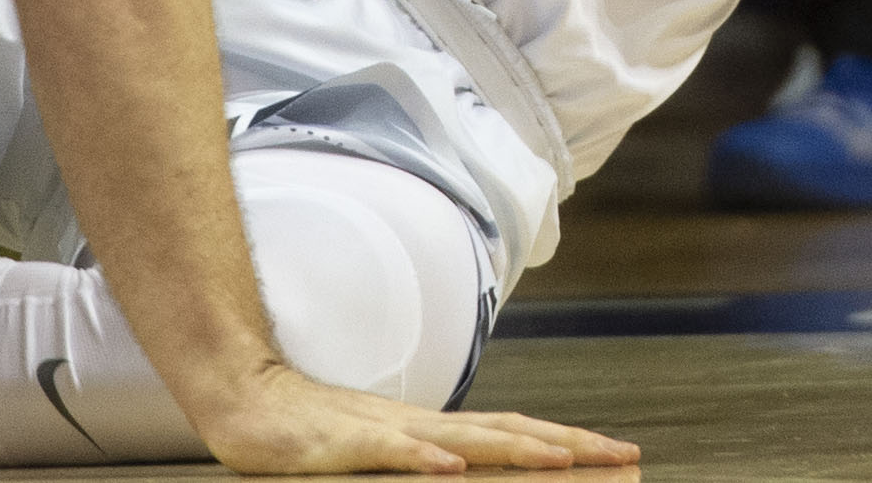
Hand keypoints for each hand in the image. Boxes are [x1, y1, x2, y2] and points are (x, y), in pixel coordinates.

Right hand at [192, 360, 637, 475]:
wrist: (246, 396)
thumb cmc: (312, 433)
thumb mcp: (381, 456)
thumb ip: (427, 465)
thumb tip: (473, 479)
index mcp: (433, 431)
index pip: (515, 433)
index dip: (569, 442)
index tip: (620, 454)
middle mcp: (421, 426)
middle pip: (508, 431)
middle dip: (570, 445)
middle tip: (624, 456)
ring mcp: (384, 431)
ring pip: (461, 438)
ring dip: (516, 449)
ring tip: (562, 459)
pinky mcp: (342, 445)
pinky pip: (389, 452)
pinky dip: (424, 458)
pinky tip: (451, 468)